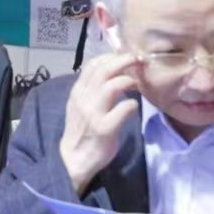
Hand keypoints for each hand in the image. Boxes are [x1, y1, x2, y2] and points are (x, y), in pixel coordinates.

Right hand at [58, 51, 141, 193]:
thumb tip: (111, 71)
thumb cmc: (82, 130)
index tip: (125, 55)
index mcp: (77, 92)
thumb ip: (92, 89)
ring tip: (137, 83)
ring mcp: (93, 113)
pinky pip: (124, 109)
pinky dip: (132, 104)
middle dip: (124, 61)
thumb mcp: (80, 105)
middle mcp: (83, 99)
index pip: (93, 65)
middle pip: (104, 70)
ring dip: (129, 80)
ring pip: (113, 86)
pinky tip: (133, 107)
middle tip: (138, 60)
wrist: (75, 158)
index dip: (111, 56)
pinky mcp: (105, 128)